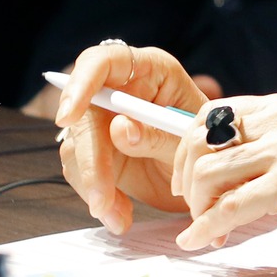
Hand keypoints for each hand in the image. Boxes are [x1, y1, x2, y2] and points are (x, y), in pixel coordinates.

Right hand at [54, 41, 209, 232]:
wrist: (208, 178)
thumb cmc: (207, 145)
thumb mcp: (191, 140)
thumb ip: (158, 134)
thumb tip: (118, 129)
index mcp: (150, 69)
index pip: (105, 61)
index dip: (82, 83)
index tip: (69, 115)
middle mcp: (121, 90)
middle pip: (85, 112)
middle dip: (90, 158)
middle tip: (101, 198)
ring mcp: (105, 120)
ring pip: (77, 146)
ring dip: (93, 185)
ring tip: (119, 215)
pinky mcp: (97, 150)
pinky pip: (81, 171)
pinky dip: (97, 197)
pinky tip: (119, 214)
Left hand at [123, 91, 276, 264]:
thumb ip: (272, 145)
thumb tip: (223, 165)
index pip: (213, 113)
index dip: (189, 147)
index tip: (187, 179)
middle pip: (201, 138)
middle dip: (185, 177)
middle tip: (193, 207)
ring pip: (208, 171)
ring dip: (197, 206)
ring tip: (209, 226)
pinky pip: (228, 207)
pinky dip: (206, 227)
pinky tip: (201, 240)